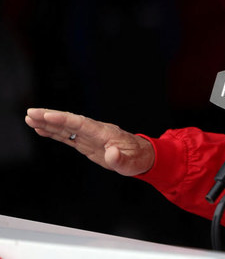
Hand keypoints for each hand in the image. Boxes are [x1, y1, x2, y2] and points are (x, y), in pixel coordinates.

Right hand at [25, 108, 154, 176]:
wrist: (142, 156)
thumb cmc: (137, 159)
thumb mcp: (131, 163)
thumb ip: (120, 159)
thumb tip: (111, 153)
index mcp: (105, 133)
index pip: (81, 124)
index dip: (64, 120)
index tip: (48, 115)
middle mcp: (95, 131)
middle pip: (70, 122)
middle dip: (50, 117)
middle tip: (31, 113)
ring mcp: (90, 136)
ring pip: (66, 128)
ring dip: (48, 123)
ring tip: (30, 119)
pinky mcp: (86, 143)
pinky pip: (67, 136)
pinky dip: (53, 132)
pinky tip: (41, 130)